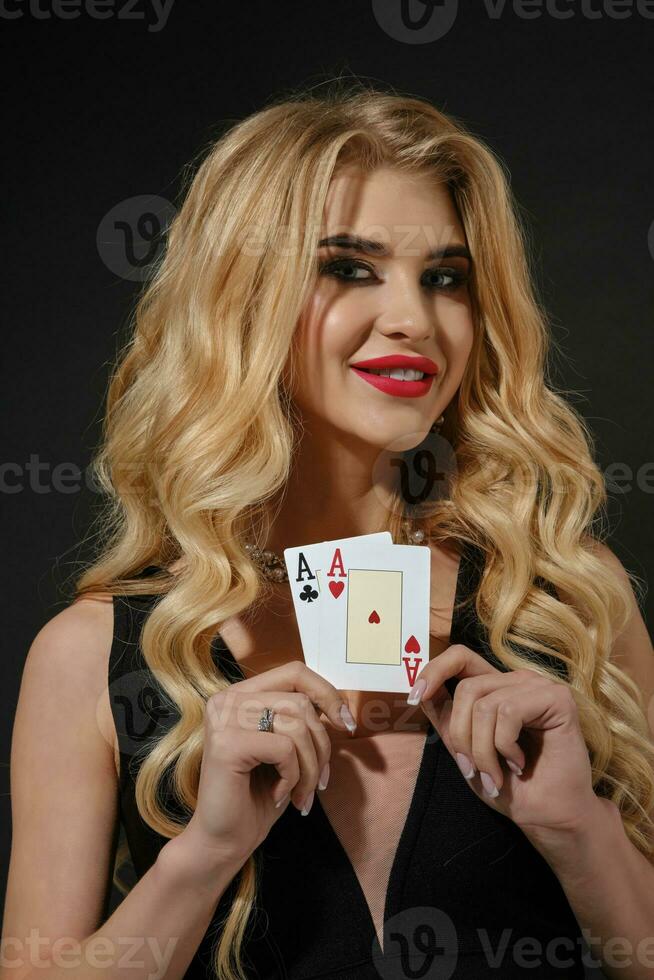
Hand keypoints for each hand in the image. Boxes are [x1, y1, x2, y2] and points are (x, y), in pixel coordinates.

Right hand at [180, 661, 353, 868]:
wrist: (224, 840)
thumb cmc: (257, 795)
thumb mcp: (285, 748)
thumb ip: (301, 720)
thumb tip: (340, 708)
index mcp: (240, 694)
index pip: (294, 672)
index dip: (326, 693)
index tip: (346, 724)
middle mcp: (227, 699)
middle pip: (300, 702)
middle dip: (322, 745)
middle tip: (320, 781)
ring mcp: (224, 719)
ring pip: (296, 725)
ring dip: (310, 767)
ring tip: (303, 793)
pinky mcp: (227, 743)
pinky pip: (284, 749)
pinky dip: (293, 776)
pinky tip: (278, 795)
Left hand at [408, 643, 600, 838]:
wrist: (547, 816)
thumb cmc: (510, 786)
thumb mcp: (465, 750)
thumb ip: (447, 719)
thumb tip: (419, 692)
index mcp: (496, 688)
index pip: (460, 657)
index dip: (434, 669)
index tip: (414, 697)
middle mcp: (516, 681)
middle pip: (467, 688)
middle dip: (461, 736)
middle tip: (472, 770)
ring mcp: (538, 686)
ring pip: (485, 705)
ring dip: (483, 750)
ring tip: (495, 775)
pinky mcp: (557, 698)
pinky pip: (509, 712)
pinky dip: (505, 746)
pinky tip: (518, 764)